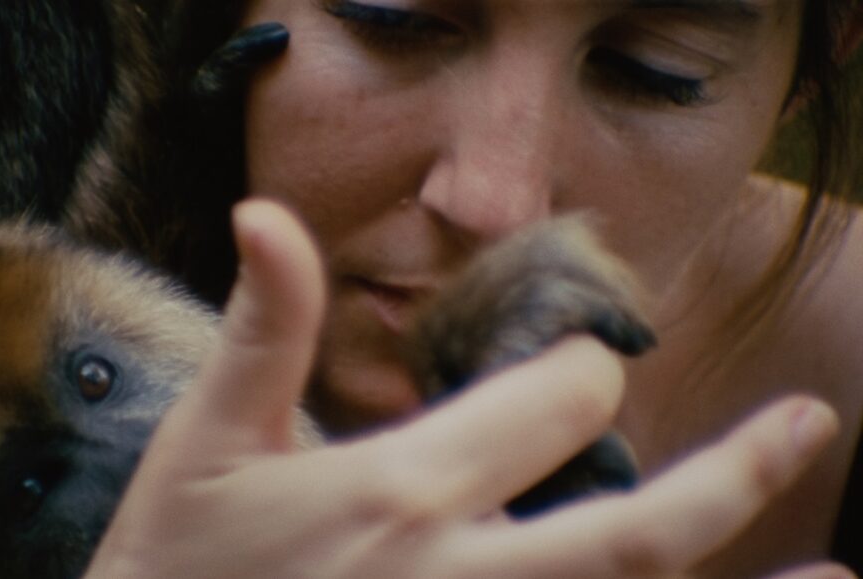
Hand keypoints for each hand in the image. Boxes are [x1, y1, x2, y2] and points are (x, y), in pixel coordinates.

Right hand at [85, 200, 842, 578]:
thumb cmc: (174, 564)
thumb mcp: (207, 437)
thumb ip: (263, 327)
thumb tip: (266, 213)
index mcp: (400, 489)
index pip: (546, 407)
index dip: (575, 373)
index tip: (578, 368)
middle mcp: (460, 574)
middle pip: (635, 528)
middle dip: (730, 474)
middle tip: (807, 429)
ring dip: (742, 578)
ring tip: (841, 568)